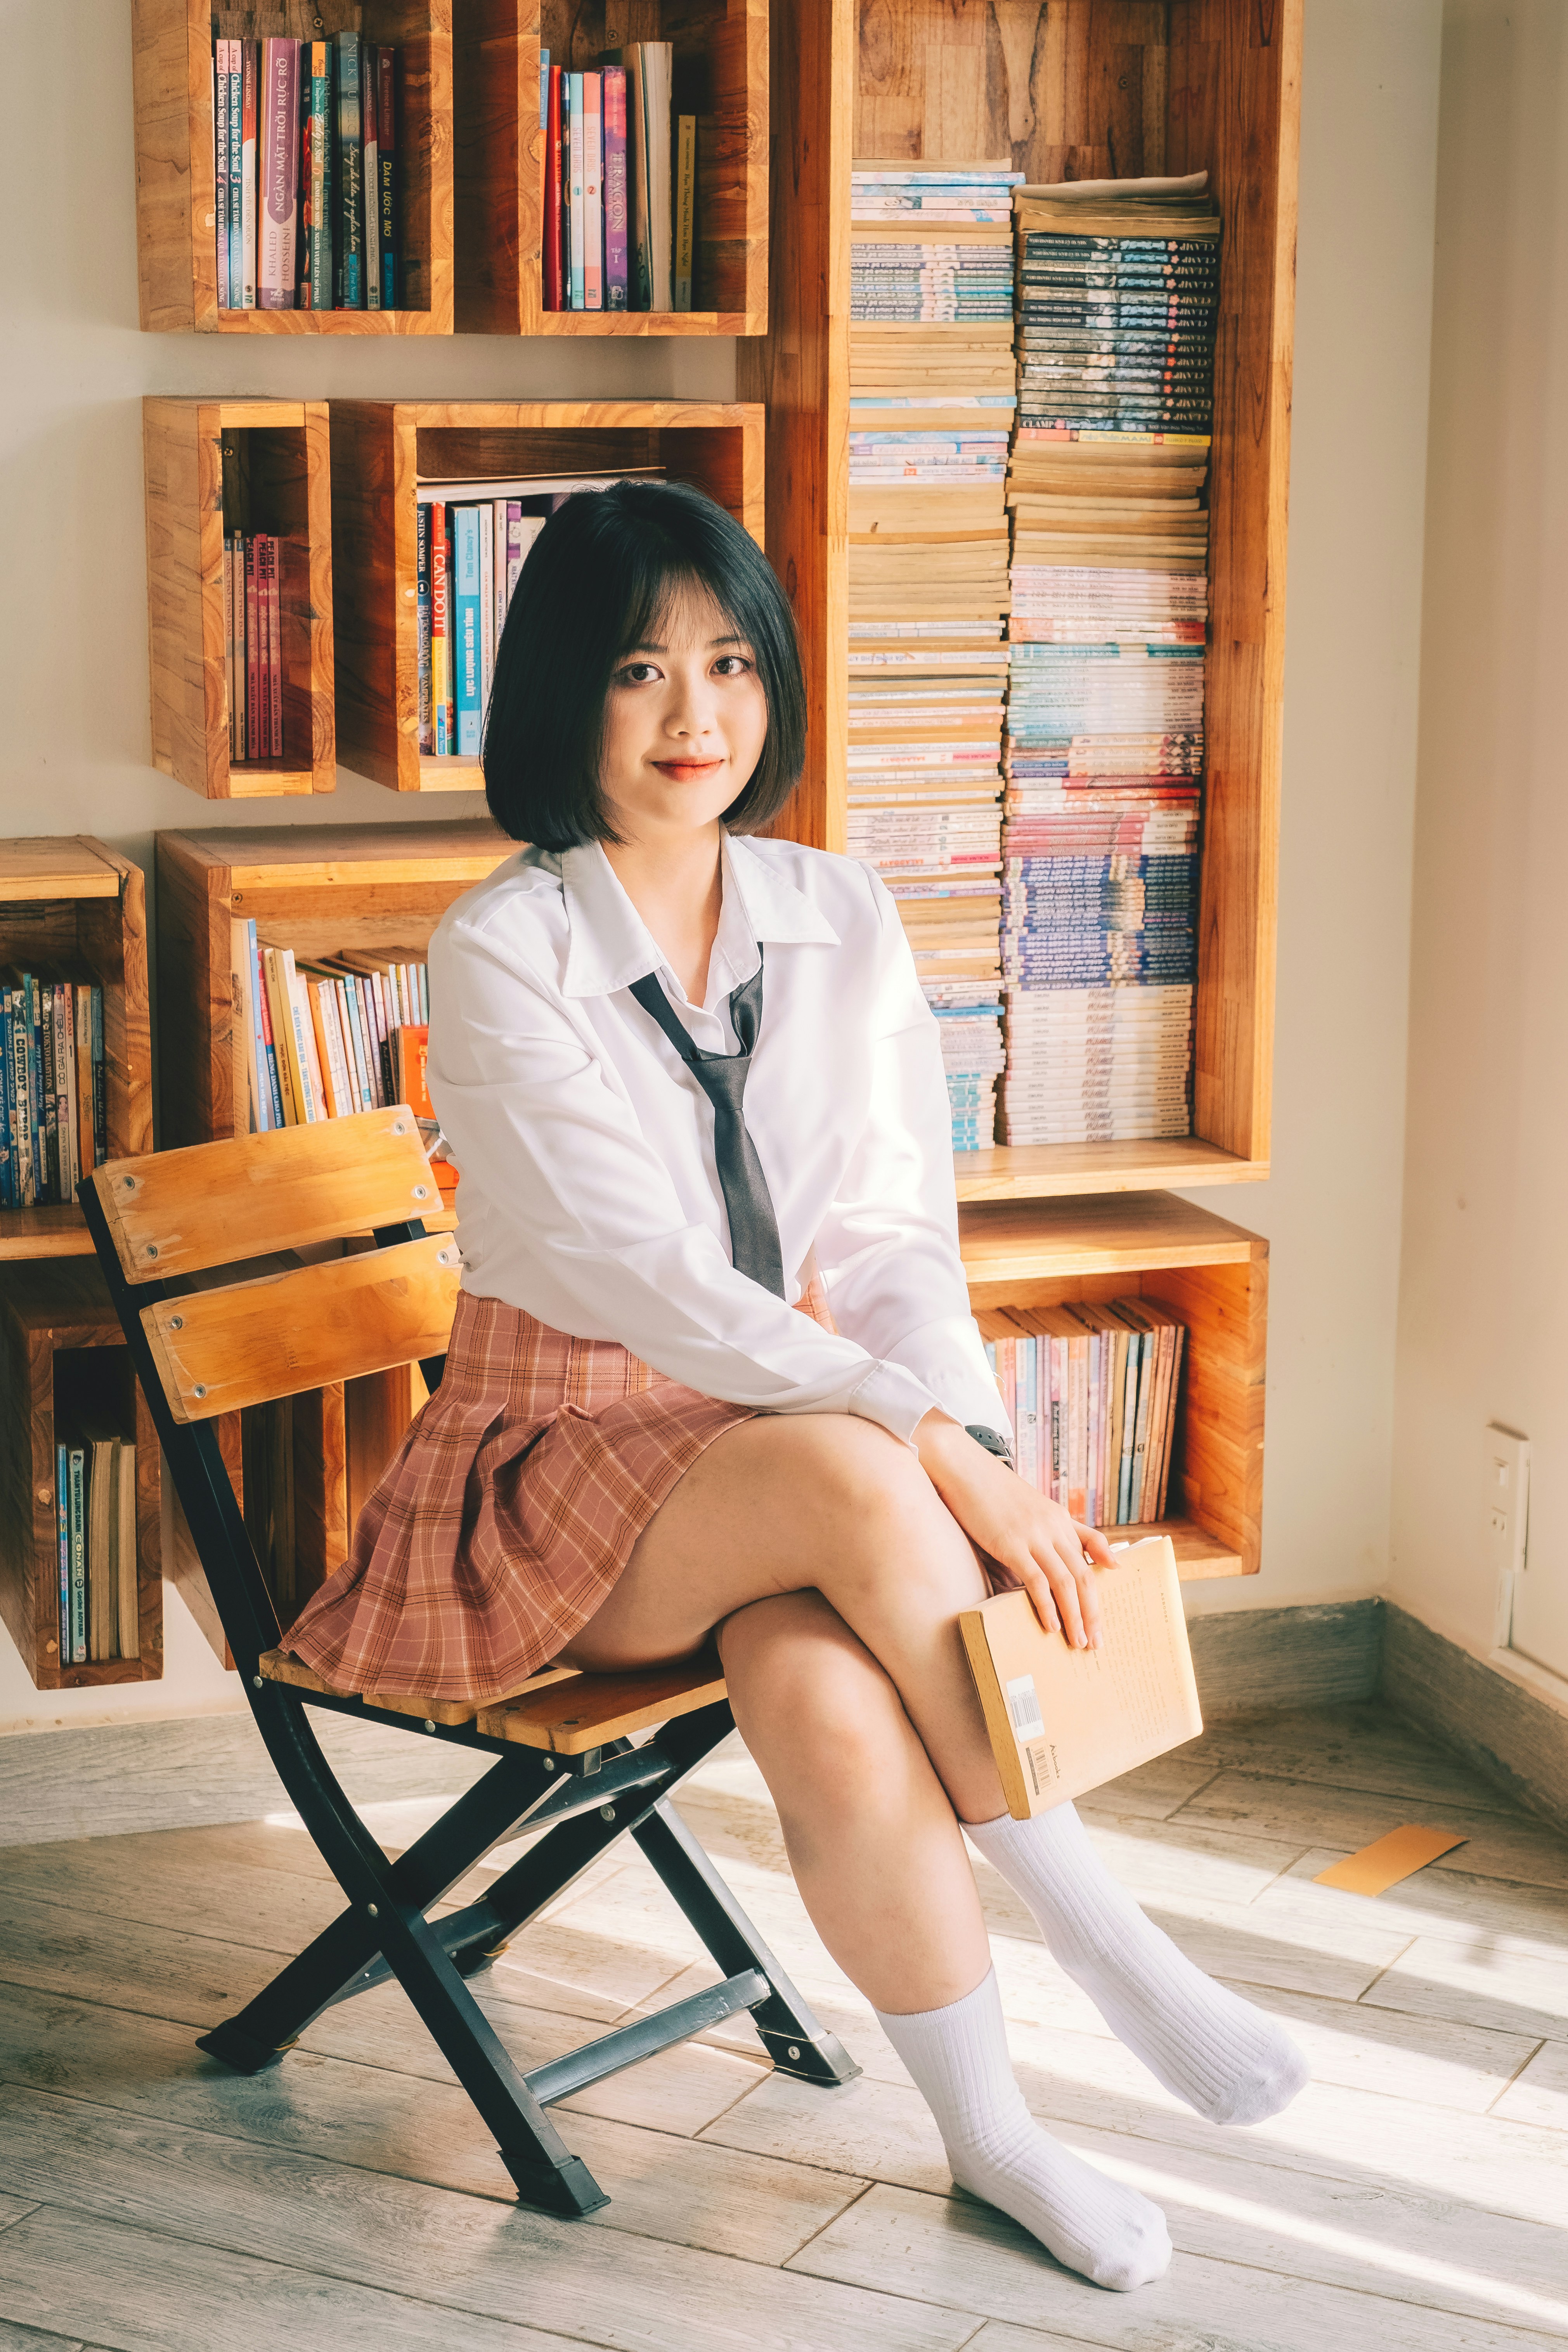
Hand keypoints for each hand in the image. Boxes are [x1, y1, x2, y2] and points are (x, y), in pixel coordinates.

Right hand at [914, 1412, 1112, 1647]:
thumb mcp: (1028, 1509)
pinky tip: (1051, 1626)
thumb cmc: (990, 1492)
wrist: (961, 1465)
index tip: (1099, 1622)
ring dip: (1075, 1616)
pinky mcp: (1010, 1543)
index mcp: (1060, 1519)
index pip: (1092, 1561)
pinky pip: (1037, 1580)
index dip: (1098, 1594)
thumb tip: (1052, 1571)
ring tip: (1078, 1642)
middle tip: (1095, 1644)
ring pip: (1066, 1582)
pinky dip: (1047, 1606)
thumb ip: (1047, 1534)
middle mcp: (1054, 1526)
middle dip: (1093, 1613)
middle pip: (1085, 1576)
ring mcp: (1034, 1534)